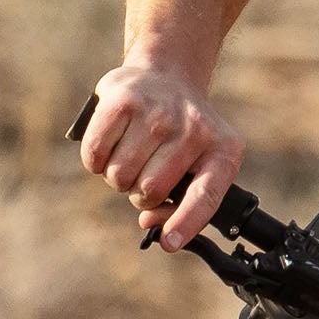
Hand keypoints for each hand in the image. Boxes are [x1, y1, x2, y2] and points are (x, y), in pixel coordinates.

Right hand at [76, 64, 245, 250]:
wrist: (166, 74)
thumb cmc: (180, 134)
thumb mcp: (196, 165)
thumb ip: (180, 202)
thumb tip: (148, 221)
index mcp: (223, 150)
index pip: (205, 196)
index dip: (185, 222)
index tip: (169, 243)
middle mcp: (194, 128)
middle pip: (149, 191)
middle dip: (139, 194)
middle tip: (143, 174)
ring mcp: (158, 111)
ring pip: (120, 176)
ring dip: (117, 177)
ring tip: (129, 157)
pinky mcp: (122, 99)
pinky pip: (95, 154)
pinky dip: (95, 161)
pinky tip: (109, 147)